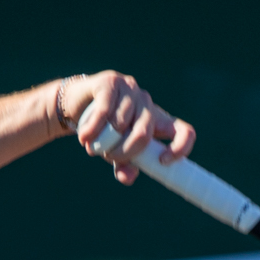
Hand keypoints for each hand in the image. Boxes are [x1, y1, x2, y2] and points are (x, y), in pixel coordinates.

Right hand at [57, 70, 197, 184]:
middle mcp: (148, 104)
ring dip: (103, 141)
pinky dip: (93, 128)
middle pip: (145, 132)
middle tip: (107, 157)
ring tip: (90, 145)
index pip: (184, 132)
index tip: (163, 161)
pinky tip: (85, 137)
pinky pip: (105, 111)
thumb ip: (124, 166)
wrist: (75, 105)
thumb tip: (128, 178)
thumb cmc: (102, 131)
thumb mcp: (115, 152)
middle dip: (124, 151)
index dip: (180, 147)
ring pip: (121, 122)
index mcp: (157, 122)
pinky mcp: (112, 82)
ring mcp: (131, 90)